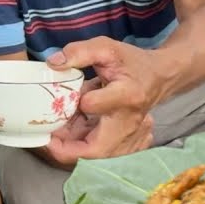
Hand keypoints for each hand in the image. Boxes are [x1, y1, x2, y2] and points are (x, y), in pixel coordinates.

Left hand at [37, 40, 165, 166]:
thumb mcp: (107, 47)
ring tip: (54, 134)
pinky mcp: (127, 143)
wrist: (159, 76)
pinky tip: (69, 133)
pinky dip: (82, 146)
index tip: (60, 97)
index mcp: (126, 94)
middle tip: (45, 139)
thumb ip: (79, 52)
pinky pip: (101, 153)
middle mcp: (128, 121)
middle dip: (66, 149)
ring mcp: (129, 136)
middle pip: (96, 150)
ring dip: (72, 148)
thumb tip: (52, 64)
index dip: (72, 102)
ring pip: (97, 156)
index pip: (92, 105)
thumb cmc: (131, 62)